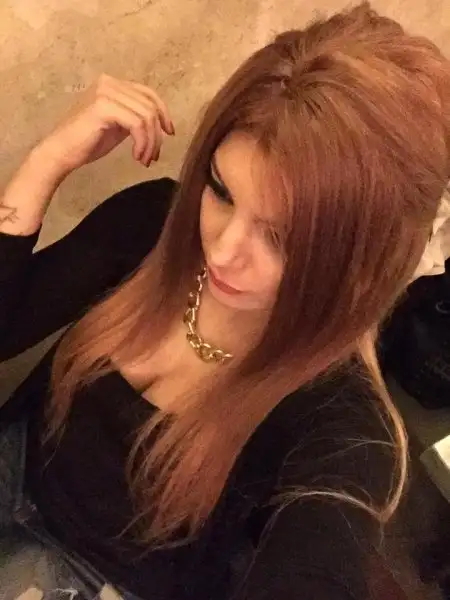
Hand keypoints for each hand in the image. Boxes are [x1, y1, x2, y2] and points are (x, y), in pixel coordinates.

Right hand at [35, 74, 173, 175]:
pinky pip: (137, 124)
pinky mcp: (103, 107)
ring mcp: (105, 92)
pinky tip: (137, 157)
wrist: (62, 152)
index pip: (148, 94)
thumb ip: (135, 118)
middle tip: (153, 157)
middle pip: (150, 107)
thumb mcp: (118, 126)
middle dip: (156, 136)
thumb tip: (160, 126)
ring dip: (150, 143)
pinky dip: (142, 143)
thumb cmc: (88, 142)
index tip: (169, 134)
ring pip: (146, 117)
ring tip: (144, 160)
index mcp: (113, 84)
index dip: (164, 113)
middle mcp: (109, 83)